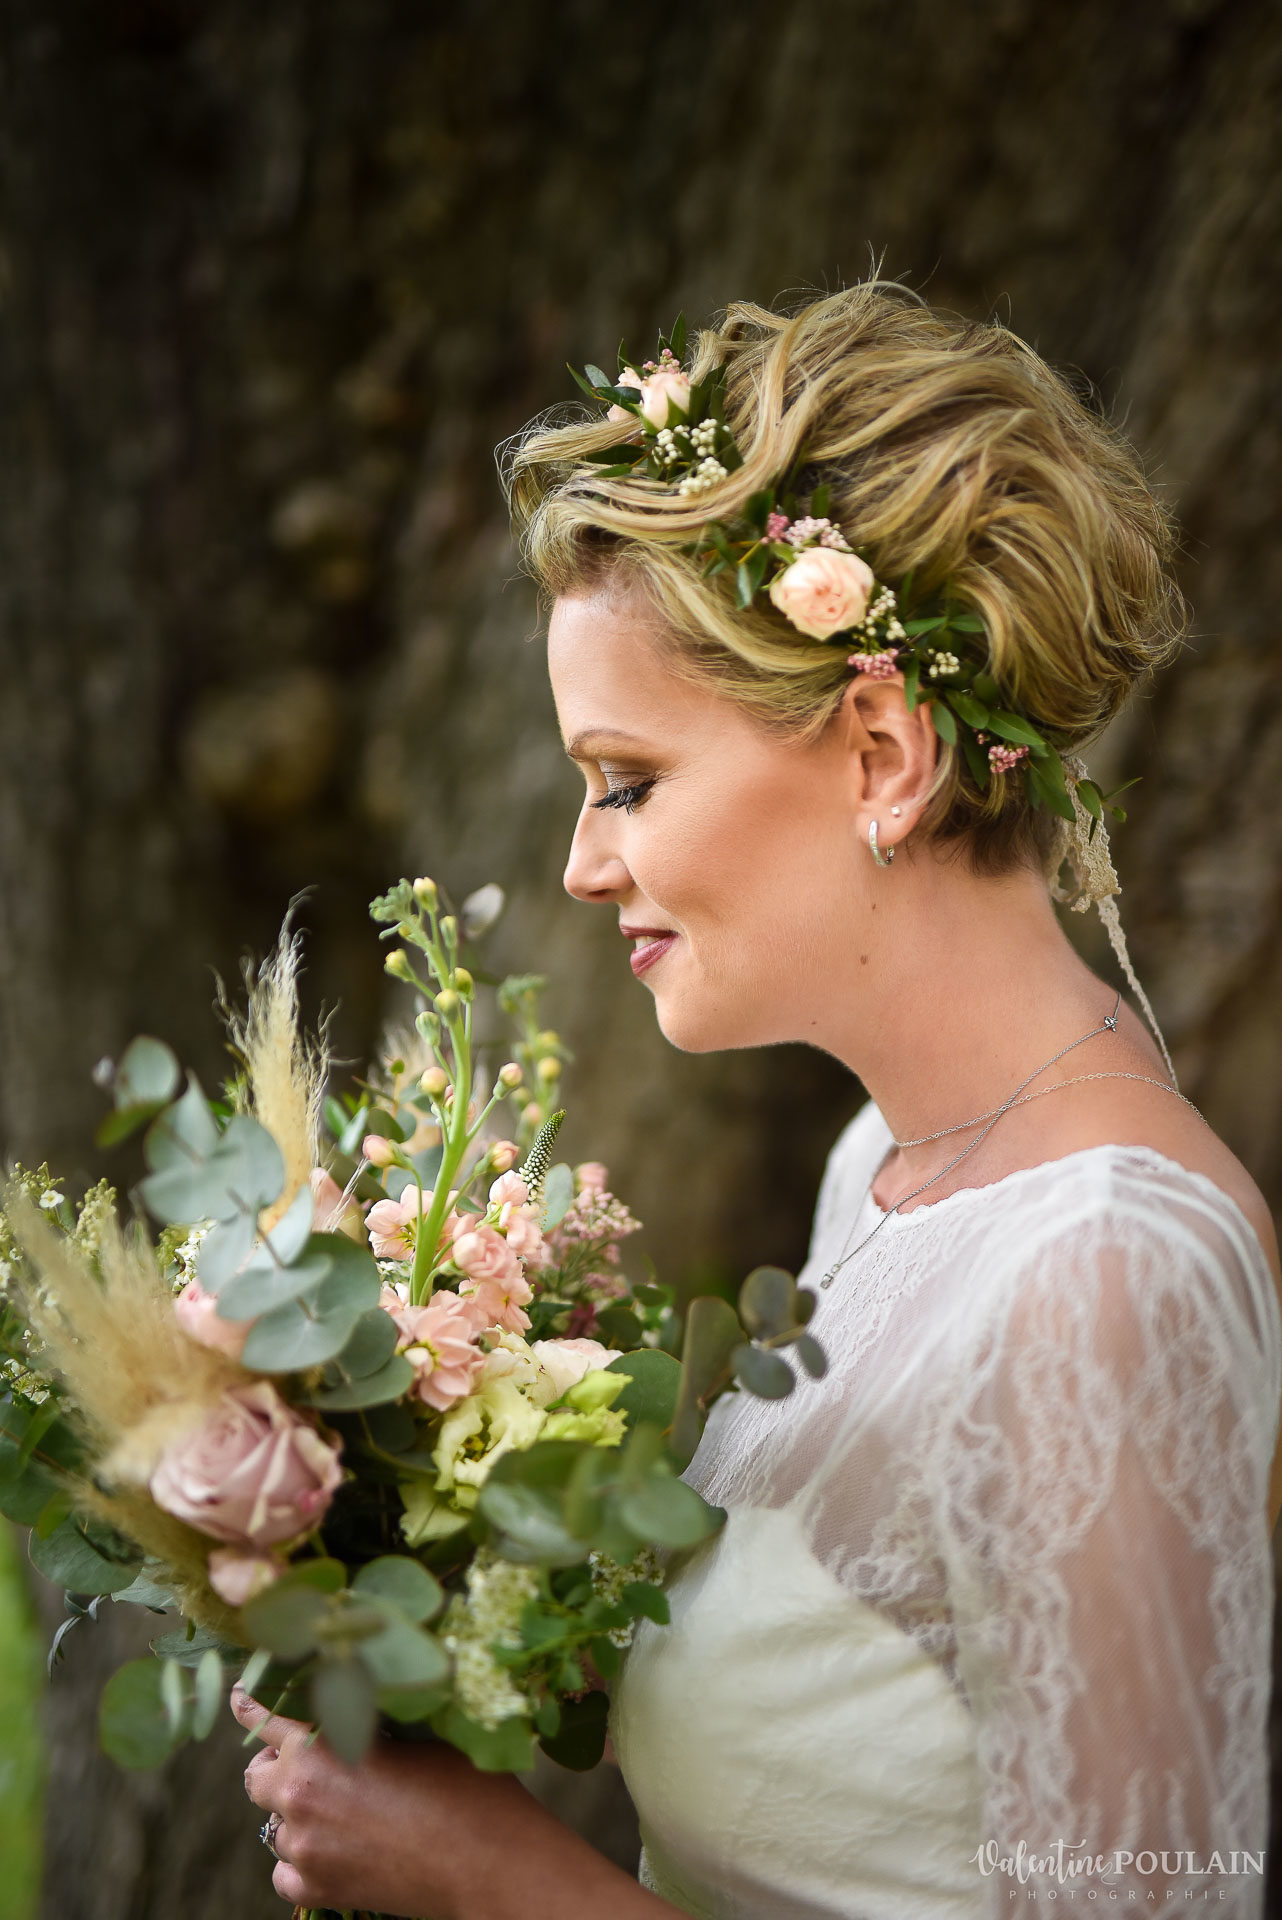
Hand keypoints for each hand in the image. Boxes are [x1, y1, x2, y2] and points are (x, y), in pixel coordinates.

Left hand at [232, 1685, 532, 1916]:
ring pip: (273, 1827)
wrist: (486, 1861)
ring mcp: (304, 1847)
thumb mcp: (415, 1733)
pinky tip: (336, 1852)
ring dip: (296, 1815)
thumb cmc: (463, 1785)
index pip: (265, 1717)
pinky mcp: (316, 1890)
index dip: (252, 1704)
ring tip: (340, 1814)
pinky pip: (284, 1874)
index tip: (240, 1696)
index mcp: (320, 1744)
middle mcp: (300, 1794)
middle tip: (310, 1766)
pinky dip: (302, 1863)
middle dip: (276, 1768)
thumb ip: (368, 1722)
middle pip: (256, 1777)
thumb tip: (354, 1706)